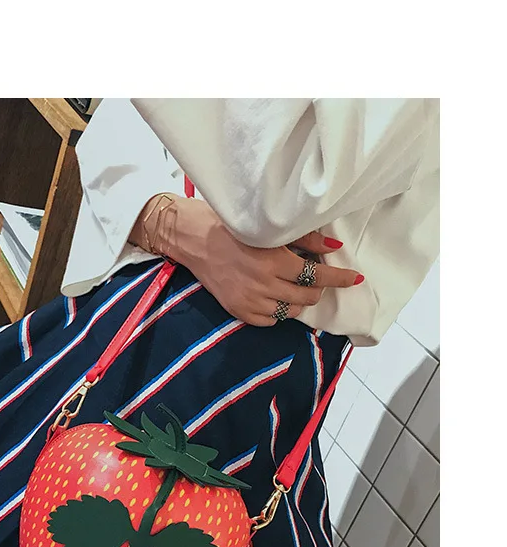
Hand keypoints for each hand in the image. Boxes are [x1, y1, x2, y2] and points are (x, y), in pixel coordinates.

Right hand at [134, 195, 361, 326]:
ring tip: (293, 287)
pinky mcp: (238, 311)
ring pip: (290, 312)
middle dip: (317, 289)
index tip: (354, 278)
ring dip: (298, 300)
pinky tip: (274, 297)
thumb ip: (303, 240)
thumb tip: (332, 249)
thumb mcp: (267, 228)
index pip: (317, 275)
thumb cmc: (229, 226)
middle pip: (307, 297)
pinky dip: (278, 311)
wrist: (192, 238)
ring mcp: (249, 301)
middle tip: (315, 277)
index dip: (339, 278)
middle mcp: (263, 284)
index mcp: (273, 260)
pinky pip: (270, 320)